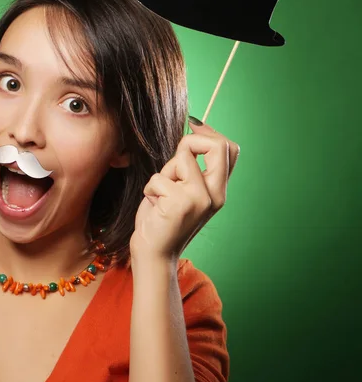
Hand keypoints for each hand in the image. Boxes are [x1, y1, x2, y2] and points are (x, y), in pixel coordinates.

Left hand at [130, 117, 239, 266]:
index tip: (193, 127)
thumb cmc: (161, 219)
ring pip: (180, 159)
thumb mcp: (182, 190)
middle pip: (216, 146)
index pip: (230, 149)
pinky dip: (150, 189)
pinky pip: (159, 178)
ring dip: (163, 174)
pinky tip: (154, 207)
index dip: (210, 133)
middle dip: (192, 140)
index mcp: (218, 190)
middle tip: (175, 160)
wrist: (153, 254)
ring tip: (160, 195)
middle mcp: (215, 195)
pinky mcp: (180, 204)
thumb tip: (191, 134)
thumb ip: (191, 169)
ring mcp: (200, 200)